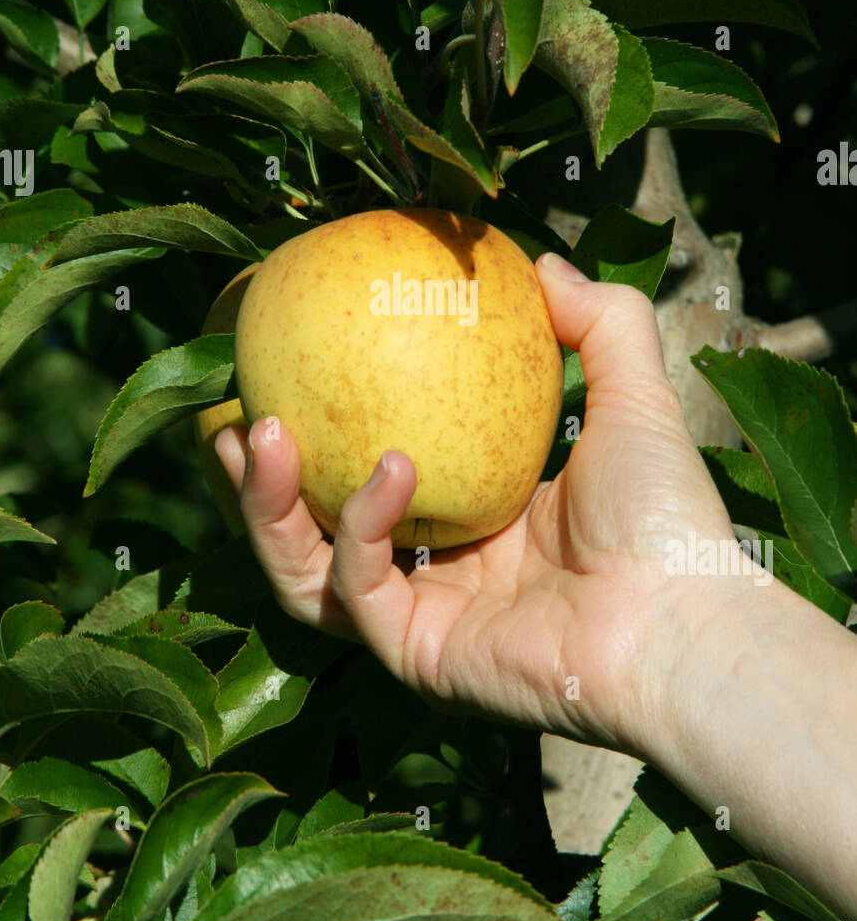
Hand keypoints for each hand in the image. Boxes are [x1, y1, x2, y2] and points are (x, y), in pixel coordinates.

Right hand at [216, 254, 734, 753]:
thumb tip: (540, 262)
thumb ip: (598, 322)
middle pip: (315, 528)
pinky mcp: (417, 658)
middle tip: (235, 413)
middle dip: (261, 480)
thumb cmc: (665, 516)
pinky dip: (359, 528)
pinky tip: (389, 470)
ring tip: (252, 434)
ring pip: (306, 572)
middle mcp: (441, 571)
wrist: (684, 619)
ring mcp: (423, 619)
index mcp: (480, 517)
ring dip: (267, 506)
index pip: (375, 473)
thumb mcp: (632, 394)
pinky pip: (357, 592)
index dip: (326, 428)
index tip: (289, 366)